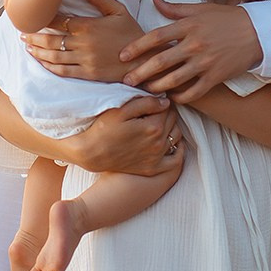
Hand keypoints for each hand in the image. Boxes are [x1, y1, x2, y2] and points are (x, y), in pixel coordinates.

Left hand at [21, 0, 139, 80]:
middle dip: (35, 36)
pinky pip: (63, 71)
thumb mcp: (119, 10)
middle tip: (23, 33)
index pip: (60, 21)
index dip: (45, 19)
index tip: (35, 17)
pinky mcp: (87, 74)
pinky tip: (41, 62)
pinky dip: (49, 66)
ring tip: (27, 46)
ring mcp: (84, 60)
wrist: (144, 59)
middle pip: (52, 40)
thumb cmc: (132, 33)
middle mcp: (83, 43)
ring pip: (54, 56)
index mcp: (88, 26)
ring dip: (38, 51)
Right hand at [68, 94, 183, 177]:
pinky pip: (175, 160)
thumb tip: (166, 102)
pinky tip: (170, 142)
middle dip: (165, 114)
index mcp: (153, 127)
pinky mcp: (152, 169)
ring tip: (157, 124)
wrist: (92, 153)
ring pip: (176, 136)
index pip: (167, 107)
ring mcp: (157, 158)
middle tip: (151, 112)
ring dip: (171, 128)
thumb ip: (146, 102)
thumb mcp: (121, 109)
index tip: (150, 102)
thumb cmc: (104, 128)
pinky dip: (177, 150)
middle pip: (173, 121)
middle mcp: (159, 143)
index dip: (160, 102)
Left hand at [120, 0, 261, 102]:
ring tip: (145, 90)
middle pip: (160, 61)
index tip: (123, 55)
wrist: (257, 33)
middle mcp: (194, 45)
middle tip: (126, 80)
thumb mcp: (201, 9)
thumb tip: (155, 1)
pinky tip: (171, 97)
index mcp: (188, 26)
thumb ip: (176, 9)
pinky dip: (180, 96)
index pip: (155, 36)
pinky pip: (193, 92)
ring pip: (174, 79)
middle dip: (140, 72)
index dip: (137, 47)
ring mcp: (205, 63)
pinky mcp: (215, 77)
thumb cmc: (227, 18)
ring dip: (156, 86)